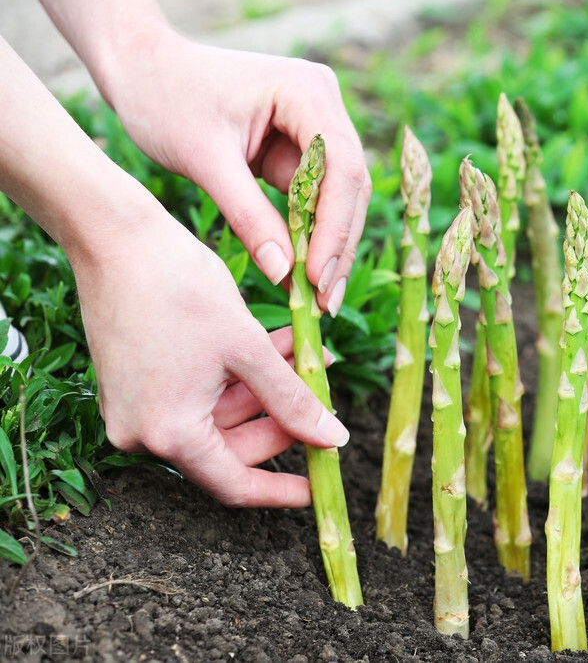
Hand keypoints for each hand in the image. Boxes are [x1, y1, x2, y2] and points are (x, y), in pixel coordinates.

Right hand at [75, 207, 349, 506]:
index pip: (234, 483)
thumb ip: (292, 400)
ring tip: (310, 354)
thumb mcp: (247, 348)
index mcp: (168, 433)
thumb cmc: (179, 287)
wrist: (114, 235)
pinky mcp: (135, 382)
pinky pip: (198, 394)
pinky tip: (277, 345)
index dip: (281, 490)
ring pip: (220, 414)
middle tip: (325, 392)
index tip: (319, 488)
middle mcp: (143, 431)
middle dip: (283, 419)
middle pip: (230, 447)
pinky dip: (238, 376)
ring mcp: (135, 407)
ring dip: (267, 389)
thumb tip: (334, 440)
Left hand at [105, 32, 369, 315]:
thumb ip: (248, 216)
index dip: (335, 227)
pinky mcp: (301, 144)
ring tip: (317, 297)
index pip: (340, 167)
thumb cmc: (164, 99)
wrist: (140, 69)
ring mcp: (316, 123)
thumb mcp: (205, 160)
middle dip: (338, 243)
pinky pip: (315, 196)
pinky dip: (309, 232)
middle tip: (326, 300)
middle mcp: (323, 103)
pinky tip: (302, 273)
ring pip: (339, 195)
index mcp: (306, 91)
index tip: (318, 277)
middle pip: (350, 184)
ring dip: (328, 244)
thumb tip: (284, 274)